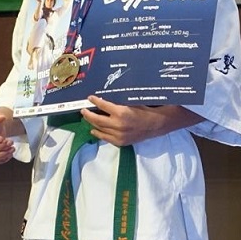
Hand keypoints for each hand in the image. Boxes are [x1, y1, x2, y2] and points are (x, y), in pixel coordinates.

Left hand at [83, 96, 197, 146]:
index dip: (95, 101)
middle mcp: (118, 124)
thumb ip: (118, 101)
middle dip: (88, 114)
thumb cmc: (145, 110)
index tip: (90, 98)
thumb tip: (106, 97)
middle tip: (83, 110)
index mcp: (121, 112)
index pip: (102, 105)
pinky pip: (105, 138)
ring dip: (92, 123)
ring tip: (88, 118)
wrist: (157, 124)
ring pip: (99, 129)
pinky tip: (94, 130)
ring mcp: (118, 135)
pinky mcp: (120, 142)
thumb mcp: (132, 102)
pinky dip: (98, 134)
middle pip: (96, 119)